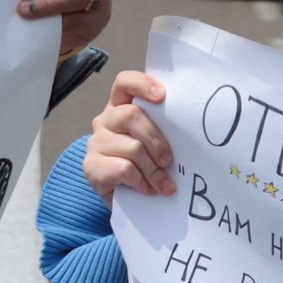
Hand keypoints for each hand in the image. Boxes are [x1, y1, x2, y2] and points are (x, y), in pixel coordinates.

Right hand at [83, 71, 174, 201]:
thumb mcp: (156, 143)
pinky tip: (147, 189)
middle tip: (169, 161)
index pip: (124, 83)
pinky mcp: (91, 166)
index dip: (141, 84)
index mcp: (122, 107)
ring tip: (163, 183)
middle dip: (156, 140)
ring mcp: (96, 143)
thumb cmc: (147, 165)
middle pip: (131, 115)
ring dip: (153, 169)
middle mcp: (105, 120)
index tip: (162, 96)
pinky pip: (123, 169)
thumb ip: (164, 130)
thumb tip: (191, 133)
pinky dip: (141, 182)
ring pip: (132, 147)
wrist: (127, 199)